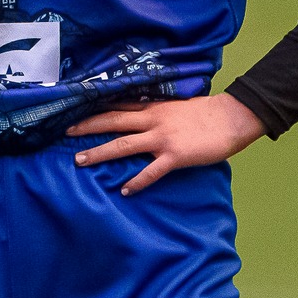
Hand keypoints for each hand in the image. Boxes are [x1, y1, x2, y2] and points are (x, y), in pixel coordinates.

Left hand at [66, 94, 265, 195]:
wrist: (230, 117)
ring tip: (80, 161)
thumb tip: (142, 116)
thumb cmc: (206, 113)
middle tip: (66, 133)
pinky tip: (125, 191)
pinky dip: (137, 181)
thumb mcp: (176, 106)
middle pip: (112, 121)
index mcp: (153, 107)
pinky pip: (151, 171)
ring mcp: (162, 138)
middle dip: (87, 127)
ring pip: (123, 145)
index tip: (75, 112)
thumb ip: (157, 112)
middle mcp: (152, 120)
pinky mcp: (174, 156)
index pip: (117, 107)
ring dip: (100, 152)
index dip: (95, 110)